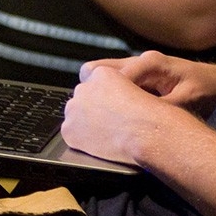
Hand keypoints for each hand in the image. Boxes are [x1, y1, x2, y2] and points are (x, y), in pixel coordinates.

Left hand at [62, 64, 177, 164]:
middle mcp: (84, 88)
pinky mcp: (69, 129)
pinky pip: (70, 134)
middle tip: (107, 121)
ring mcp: (74, 108)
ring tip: (104, 132)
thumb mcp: (137, 86)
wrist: (144, 130)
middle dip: (91, 108)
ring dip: (84, 122)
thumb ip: (121, 86)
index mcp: (101, 73)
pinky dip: (80, 139)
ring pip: (75, 115)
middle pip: (81, 98)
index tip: (109, 105)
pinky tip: (98, 142)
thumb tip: (116, 95)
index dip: (101, 96)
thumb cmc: (147, 112)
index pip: (92, 82)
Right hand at [80, 50, 215, 115]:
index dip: (107, 93)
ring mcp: (138, 67)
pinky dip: (108, 94)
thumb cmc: (204, 89)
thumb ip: (164, 107)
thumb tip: (143, 120)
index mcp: (152, 63)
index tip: (97, 112)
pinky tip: (106, 113)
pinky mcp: (138, 77)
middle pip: (101, 68)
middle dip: (93, 89)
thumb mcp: (186, 101)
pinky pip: (114, 82)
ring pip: (104, 74)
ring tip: (93, 115)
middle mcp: (141, 61)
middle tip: (89, 113)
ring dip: (99, 93)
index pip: (119, 73)